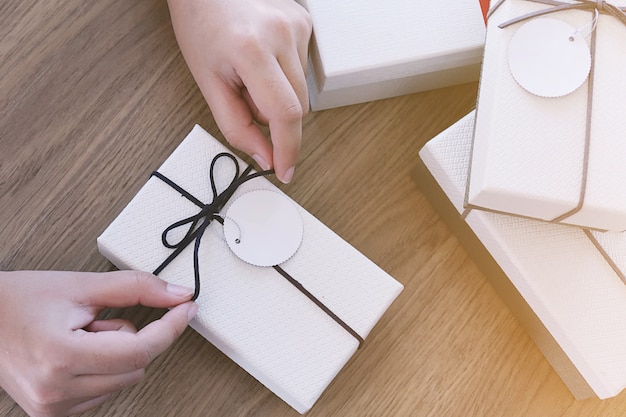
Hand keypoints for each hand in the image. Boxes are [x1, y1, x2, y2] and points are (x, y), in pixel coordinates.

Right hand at [0, 270, 197, 416]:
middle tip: (96, 320)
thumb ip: (137, 288)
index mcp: (61, 356)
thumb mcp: (81, 286)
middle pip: (136, 367)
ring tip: (79, 336)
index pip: (138, 351)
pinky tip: (75, 353)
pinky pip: (104, 392)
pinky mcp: (52, 414)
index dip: (169, 328)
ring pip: (124, 381)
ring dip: (116, 354)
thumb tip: (178, 295)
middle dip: (131, 338)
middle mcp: (56, 391)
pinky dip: (103, 370)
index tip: (185, 310)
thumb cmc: (19, 300)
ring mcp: (52, 408)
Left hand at [168, 0, 312, 183]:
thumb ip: (236, 126)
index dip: (288, 149)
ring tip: (250, 71)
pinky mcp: (306, 23)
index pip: (285, 114)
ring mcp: (298, 26)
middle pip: (298, 107)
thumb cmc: (200, 23)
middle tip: (243, 96)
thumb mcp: (207, 81)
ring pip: (302, 90)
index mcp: (252, 49)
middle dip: (273, 117)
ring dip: (277, 95)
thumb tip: (264, 157)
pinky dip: (283, 75)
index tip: (286, 170)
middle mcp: (283, 34)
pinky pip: (302, 69)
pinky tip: (263, 56)